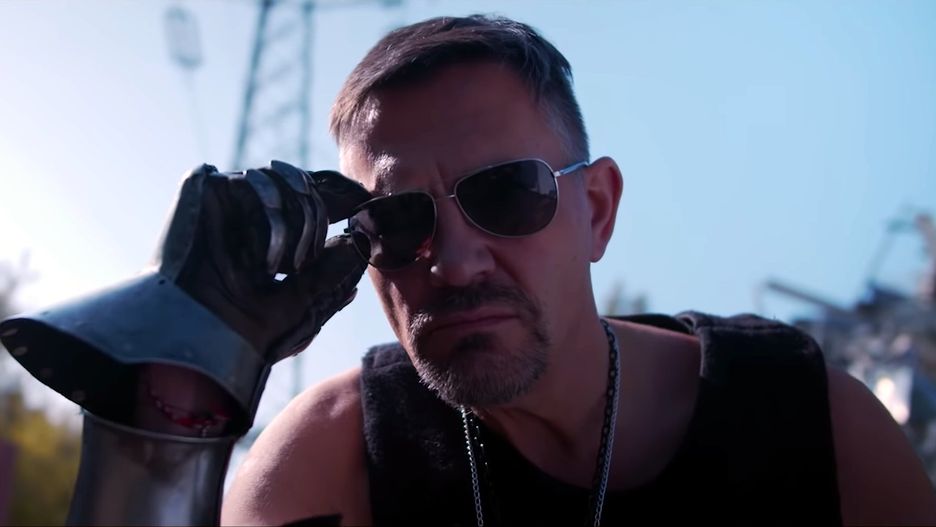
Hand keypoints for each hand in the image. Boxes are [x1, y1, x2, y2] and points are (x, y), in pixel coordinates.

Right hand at [0, 160, 371, 432]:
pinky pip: (254, 178)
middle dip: (318, 223)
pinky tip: (267, 259)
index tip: (369, 206)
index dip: (345, 196)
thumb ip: (335, 273)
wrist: (196, 345)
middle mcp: (251, 217)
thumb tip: (360, 241)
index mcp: (273, 238)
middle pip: (307, 186)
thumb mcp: (307, 306)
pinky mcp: (204, 189)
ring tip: (284, 266)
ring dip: (299, 223)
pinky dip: (273, 216)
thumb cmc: (245, 337)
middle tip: (307, 263)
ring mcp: (228, 202)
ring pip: (286, 178)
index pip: (316, 199)